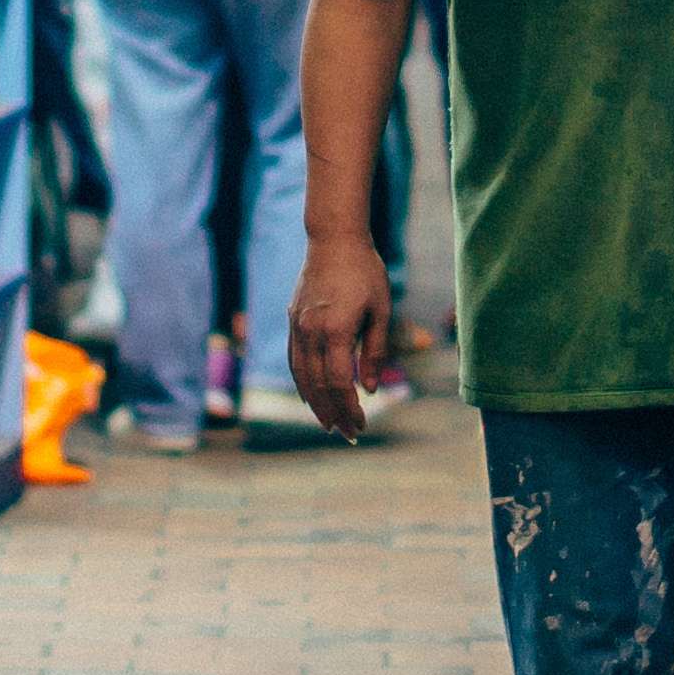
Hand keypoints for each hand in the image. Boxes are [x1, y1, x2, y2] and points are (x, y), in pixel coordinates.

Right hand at [287, 231, 395, 437]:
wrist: (334, 240)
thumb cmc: (365, 272)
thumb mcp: (380, 311)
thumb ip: (375, 351)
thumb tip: (369, 389)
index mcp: (336, 330)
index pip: (340, 383)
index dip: (349, 408)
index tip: (360, 425)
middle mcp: (311, 332)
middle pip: (319, 386)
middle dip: (333, 414)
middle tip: (348, 434)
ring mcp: (298, 327)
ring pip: (302, 376)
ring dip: (315, 404)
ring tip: (328, 424)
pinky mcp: (293, 321)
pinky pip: (294, 360)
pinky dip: (302, 383)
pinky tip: (310, 397)